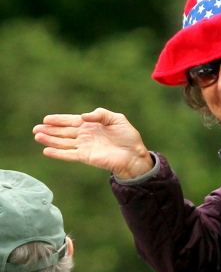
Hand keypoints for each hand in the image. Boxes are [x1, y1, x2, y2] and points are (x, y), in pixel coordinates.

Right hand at [33, 107, 153, 180]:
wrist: (134, 154)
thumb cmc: (128, 136)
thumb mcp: (116, 119)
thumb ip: (99, 114)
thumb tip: (82, 116)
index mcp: (90, 125)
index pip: (70, 121)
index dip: (58, 120)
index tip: (46, 119)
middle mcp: (85, 135)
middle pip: (63, 132)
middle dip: (49, 130)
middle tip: (35, 129)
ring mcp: (84, 146)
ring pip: (63, 143)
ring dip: (50, 140)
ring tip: (37, 137)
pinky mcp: (86, 157)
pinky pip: (69, 154)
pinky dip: (58, 153)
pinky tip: (46, 151)